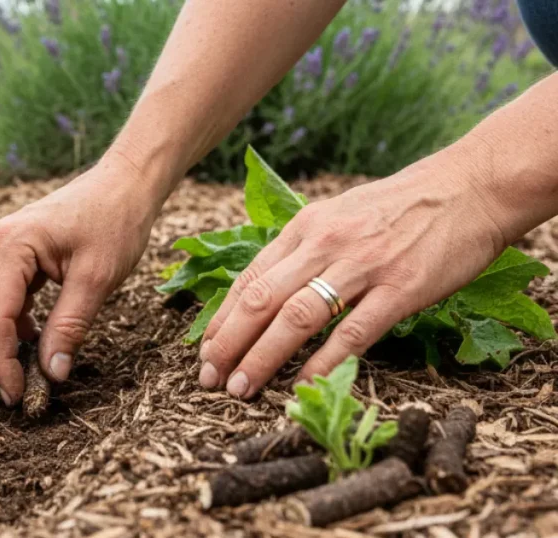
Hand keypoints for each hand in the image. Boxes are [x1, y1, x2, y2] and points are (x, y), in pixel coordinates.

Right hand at [0, 156, 157, 405]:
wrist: (123, 184)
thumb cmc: (116, 222)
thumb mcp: (97, 279)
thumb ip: (69, 326)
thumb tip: (51, 375)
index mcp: (11, 246)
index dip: (0, 362)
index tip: (20, 394)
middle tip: (15, 396)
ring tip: (21, 378)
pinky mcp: (9, 258)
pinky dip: (6, 329)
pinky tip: (31, 346)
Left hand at [198, 149, 506, 397]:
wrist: (468, 188)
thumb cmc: (400, 207)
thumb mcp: (338, 214)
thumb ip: (304, 248)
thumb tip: (268, 288)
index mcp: (304, 228)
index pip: (249, 278)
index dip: (222, 319)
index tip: (204, 351)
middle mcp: (324, 244)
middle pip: (260, 300)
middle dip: (228, 343)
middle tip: (208, 378)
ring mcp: (361, 266)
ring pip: (296, 317)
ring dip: (263, 357)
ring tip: (241, 387)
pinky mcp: (400, 288)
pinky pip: (353, 330)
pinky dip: (324, 361)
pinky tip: (304, 385)